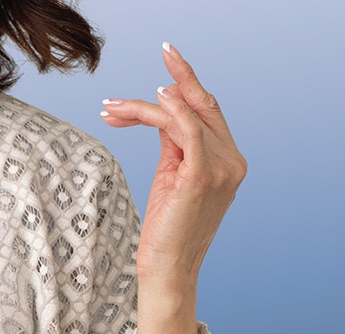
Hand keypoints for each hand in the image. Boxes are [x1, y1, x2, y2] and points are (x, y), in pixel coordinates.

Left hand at [100, 43, 246, 285]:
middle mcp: (232, 161)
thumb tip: (162, 112)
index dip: (188, 86)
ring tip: (112, 105)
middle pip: (204, 106)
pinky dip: (169, 110)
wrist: (167, 272)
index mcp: (228, 162)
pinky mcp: (202, 177)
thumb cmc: (164, 234)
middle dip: (180, 76)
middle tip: (163, 49)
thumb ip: (173, 145)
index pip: (208, 114)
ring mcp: (222, 169)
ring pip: (187, 115)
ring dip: (147, 104)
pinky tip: (148, 101)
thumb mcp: (170, 179)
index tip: (167, 66)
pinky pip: (186, 130)